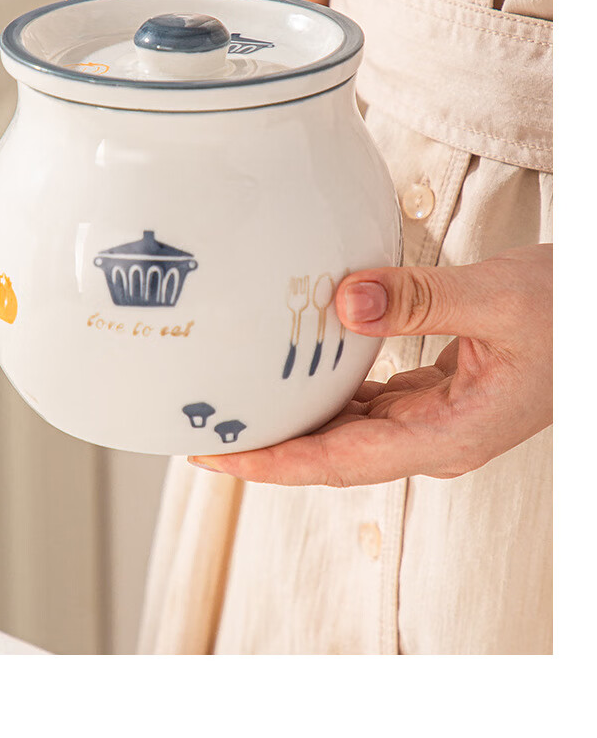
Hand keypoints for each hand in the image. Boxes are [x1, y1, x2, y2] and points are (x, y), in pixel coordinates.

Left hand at [188, 244, 551, 486]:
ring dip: (293, 422)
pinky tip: (298, 373)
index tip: (216, 460)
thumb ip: (420, 300)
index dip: (275, 465)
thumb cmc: (567, 313)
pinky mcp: (434, 397)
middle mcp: (435, 439)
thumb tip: (344, 300)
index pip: (341, 462)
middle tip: (204, 428)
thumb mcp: (498, 299)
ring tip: (237, 405)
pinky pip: (367, 403)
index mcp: (449, 436)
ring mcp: (434, 421)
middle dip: (268, 448)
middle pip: (333, 454)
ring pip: (347, 430)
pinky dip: (327, 392)